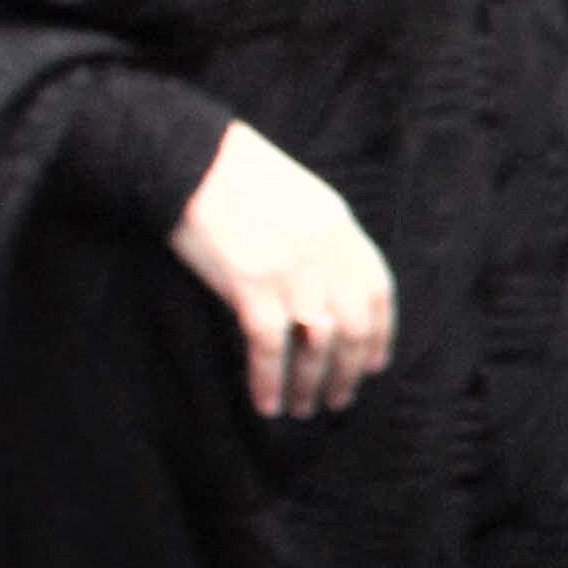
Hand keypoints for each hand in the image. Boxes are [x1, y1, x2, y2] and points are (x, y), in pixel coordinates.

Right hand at [170, 121, 397, 419]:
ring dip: (312, 384)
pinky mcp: (251, 286)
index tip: (374, 364)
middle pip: (354, 327)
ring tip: (304, 408)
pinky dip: (270, 381)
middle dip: (349, 371)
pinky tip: (266, 403)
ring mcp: (292, 271)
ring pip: (317, 345)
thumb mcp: (300, 201)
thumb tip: (330, 297)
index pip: (376, 292)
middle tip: (340, 400)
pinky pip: (270, 348)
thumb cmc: (235, 178)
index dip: (380, 333)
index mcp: (341, 228)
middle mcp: (326, 254)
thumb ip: (323, 243)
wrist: (187, 159)